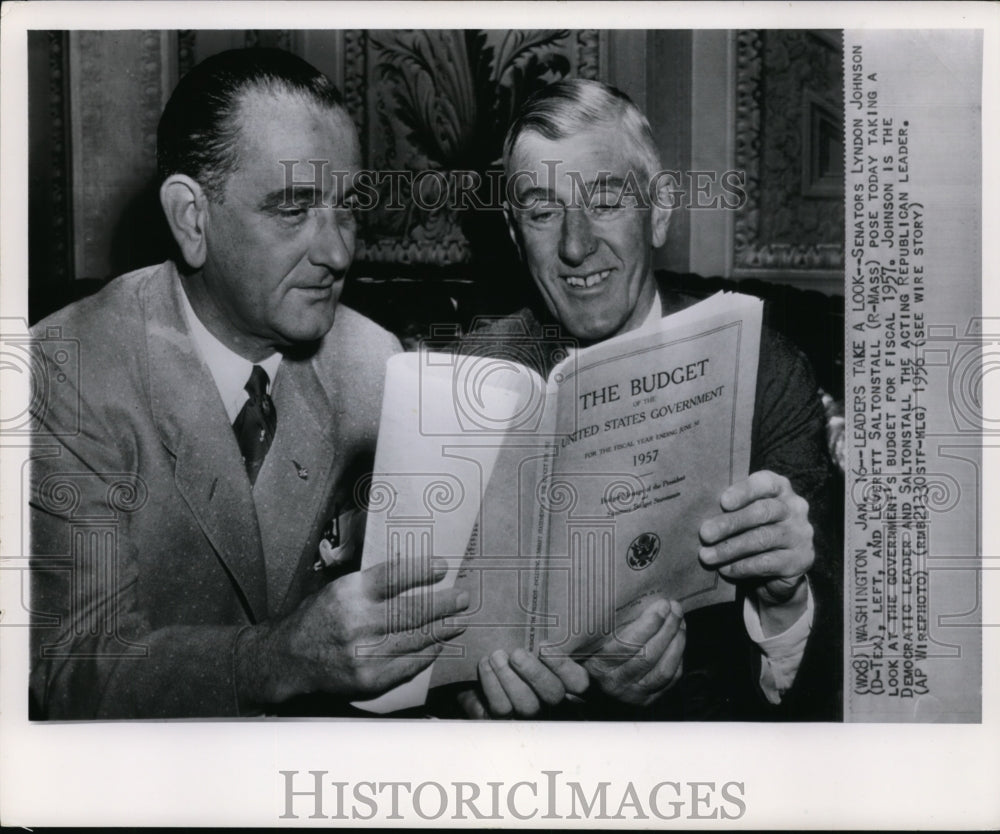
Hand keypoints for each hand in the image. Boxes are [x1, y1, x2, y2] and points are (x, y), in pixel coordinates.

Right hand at [236, 556, 468, 705]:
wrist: (289, 659)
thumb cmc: (317, 618)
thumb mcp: (338, 588)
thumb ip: (371, 583)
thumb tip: (415, 572)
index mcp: (350, 593)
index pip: (394, 577)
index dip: (422, 571)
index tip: (443, 566)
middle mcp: (358, 622)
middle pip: (412, 610)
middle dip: (443, 604)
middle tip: (462, 598)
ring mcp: (364, 654)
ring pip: (414, 638)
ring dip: (442, 629)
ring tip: (458, 621)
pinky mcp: (368, 679)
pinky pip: (408, 665)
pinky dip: (426, 654)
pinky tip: (437, 645)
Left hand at [461, 647, 589, 718]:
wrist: (476, 674)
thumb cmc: (509, 652)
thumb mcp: (527, 642)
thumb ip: (538, 637)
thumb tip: (546, 611)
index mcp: (562, 679)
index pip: (578, 681)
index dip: (565, 667)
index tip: (544, 646)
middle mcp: (548, 700)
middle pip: (553, 694)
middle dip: (535, 673)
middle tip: (516, 653)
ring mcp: (527, 713)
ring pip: (527, 705)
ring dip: (509, 678)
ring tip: (496, 656)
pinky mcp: (503, 719)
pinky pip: (501, 707)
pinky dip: (491, 684)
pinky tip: (485, 664)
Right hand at [583, 597, 685, 706]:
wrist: (594, 683)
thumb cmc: (593, 650)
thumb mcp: (592, 637)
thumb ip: (606, 623)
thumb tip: (635, 594)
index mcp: (598, 665)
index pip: (626, 645)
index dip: (648, 625)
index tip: (661, 605)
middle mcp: (615, 683)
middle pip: (648, 656)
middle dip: (667, 629)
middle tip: (674, 607)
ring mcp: (634, 694)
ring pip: (663, 670)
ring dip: (676, 642)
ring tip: (680, 620)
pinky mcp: (649, 700)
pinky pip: (670, 678)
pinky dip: (678, 656)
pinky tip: (679, 637)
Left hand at [698, 470, 813, 628]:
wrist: (779, 569)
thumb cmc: (753, 531)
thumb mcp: (744, 514)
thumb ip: (730, 509)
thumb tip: (697, 513)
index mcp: (780, 488)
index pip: (765, 483)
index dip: (744, 491)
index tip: (723, 502)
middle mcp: (795, 508)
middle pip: (762, 512)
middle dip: (730, 523)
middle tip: (705, 534)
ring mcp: (800, 534)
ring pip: (762, 538)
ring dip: (730, 548)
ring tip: (707, 556)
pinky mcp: (801, 560)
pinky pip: (767, 562)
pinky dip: (742, 566)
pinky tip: (725, 569)